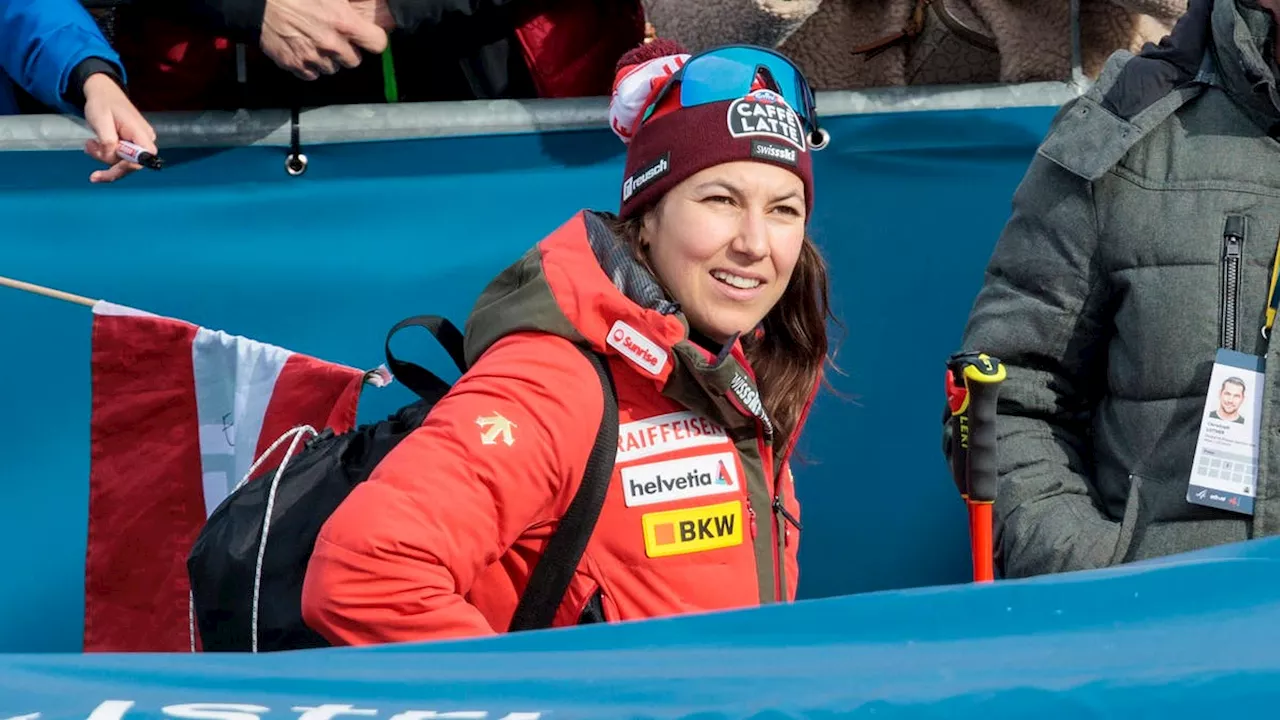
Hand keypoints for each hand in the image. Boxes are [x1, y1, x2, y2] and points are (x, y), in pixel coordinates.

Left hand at [81, 74, 157, 183]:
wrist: (103, 92)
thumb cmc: (102, 103)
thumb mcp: (100, 120)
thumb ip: (108, 141)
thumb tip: (111, 158)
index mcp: (140, 133)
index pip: (142, 159)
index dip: (126, 167)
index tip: (107, 171)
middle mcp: (144, 140)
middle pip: (131, 164)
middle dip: (107, 162)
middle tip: (88, 149)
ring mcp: (138, 143)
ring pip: (122, 162)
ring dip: (103, 156)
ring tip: (90, 144)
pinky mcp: (131, 144)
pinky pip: (120, 157)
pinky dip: (105, 154)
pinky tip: (95, 145)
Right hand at [261, 0, 387, 80]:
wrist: (257, 3)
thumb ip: (352, 2)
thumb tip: (367, 2)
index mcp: (343, 23)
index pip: (377, 44)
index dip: (373, 39)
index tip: (368, 37)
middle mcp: (331, 44)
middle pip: (354, 61)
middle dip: (348, 50)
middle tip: (337, 37)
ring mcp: (313, 57)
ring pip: (333, 69)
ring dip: (329, 59)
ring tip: (316, 41)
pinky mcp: (295, 65)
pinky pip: (312, 74)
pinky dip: (310, 66)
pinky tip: (304, 49)